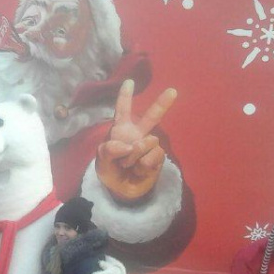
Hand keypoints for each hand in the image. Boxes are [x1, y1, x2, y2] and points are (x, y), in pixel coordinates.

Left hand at [96, 80, 176, 202]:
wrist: (122, 190)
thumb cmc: (110, 171)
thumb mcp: (101, 161)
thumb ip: (109, 149)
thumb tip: (131, 144)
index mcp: (121, 130)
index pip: (122, 111)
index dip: (125, 97)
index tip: (129, 82)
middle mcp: (137, 134)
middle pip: (151, 117)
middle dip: (161, 104)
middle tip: (172, 91)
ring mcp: (149, 144)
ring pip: (146, 142)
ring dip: (132, 157)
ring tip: (127, 166)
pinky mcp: (158, 157)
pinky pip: (152, 156)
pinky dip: (142, 166)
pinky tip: (138, 170)